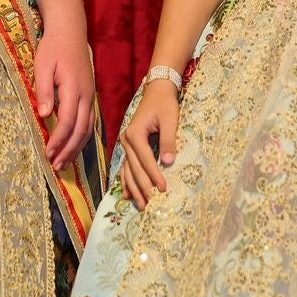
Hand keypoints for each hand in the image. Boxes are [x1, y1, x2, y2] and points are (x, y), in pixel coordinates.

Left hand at [33, 23, 94, 169]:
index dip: (59, 140)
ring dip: (76, 148)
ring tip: (64, 163)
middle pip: (81, 130)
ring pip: (88, 128)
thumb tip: (44, 115)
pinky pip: (90, 121)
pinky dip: (82, 137)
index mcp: (74, 88)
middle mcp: (86, 95)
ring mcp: (90, 95)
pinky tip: (74, 146)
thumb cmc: (53, 47)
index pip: (68, 121)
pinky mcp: (89, 95)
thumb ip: (44, 91)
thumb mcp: (43, 66)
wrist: (70, 31)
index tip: (48, 154)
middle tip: (56, 166)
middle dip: (68, 150)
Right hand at [119, 78, 177, 209]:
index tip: (163, 189)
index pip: (145, 159)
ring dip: (134, 188)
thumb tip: (169, 162)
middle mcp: (127, 140)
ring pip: (128, 170)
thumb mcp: (169, 119)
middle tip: (151, 205)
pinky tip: (127, 195)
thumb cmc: (165, 104)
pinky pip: (126, 166)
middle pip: (134, 168)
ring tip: (141, 205)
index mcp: (135, 134)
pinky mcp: (130, 146)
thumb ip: (168, 140)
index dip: (154, 175)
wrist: (157, 91)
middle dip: (143, 187)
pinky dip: (127, 181)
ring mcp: (126, 144)